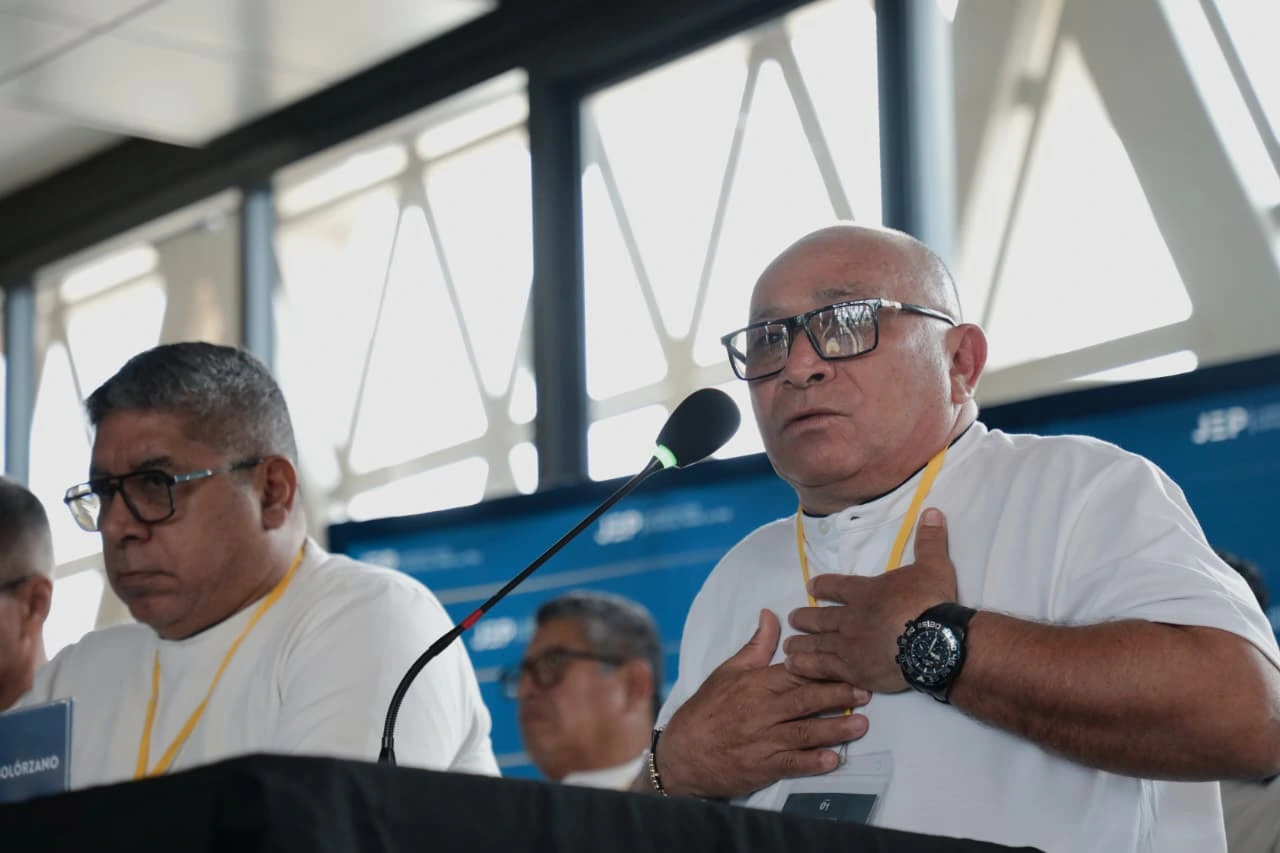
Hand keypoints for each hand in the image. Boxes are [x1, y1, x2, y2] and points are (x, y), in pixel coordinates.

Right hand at [657, 609, 870, 798]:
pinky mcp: (763, 767)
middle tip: (865, 691)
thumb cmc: (706, 711)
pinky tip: (832, 760)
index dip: (823, 668)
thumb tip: (771, 615)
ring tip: (861, 725)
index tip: (848, 663)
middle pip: (804, 700)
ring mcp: (763, 740)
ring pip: (804, 732)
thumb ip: (756, 646)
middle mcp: (761, 711)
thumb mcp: (727, 672)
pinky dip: (812, 763)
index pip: (794, 672)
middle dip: (837, 696)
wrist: (681, 754)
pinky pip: (791, 764)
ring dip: (834, 729)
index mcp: (755, 685)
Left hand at [784, 507, 956, 692]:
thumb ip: (929, 541)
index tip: (811, 586)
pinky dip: (807, 667)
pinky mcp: (853, 671)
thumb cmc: (930, 602)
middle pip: (821, 617)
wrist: (932, 640)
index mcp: (865, 592)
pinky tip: (795, 666)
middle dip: (805, 618)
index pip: (837, 585)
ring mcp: (848, 646)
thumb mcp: (934, 566)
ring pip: (817, 643)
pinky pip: (823, 668)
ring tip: (788, 646)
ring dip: (801, 643)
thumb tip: (931, 511)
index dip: (823, 585)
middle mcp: (851, 617)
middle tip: (794, 618)